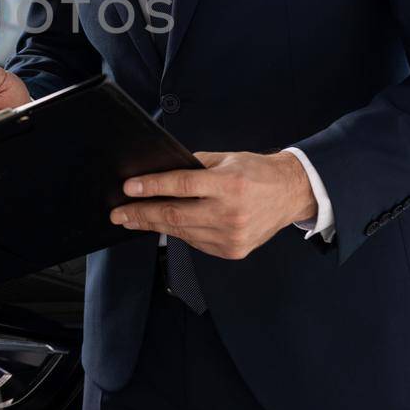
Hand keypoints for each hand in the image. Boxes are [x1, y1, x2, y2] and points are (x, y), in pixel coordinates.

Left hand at [109, 151, 317, 260]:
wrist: (291, 194)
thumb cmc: (257, 173)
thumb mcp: (227, 159)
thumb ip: (195, 166)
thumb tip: (160, 175)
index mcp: (230, 184)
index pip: (182, 185)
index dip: (152, 187)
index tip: (129, 188)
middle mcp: (231, 212)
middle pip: (175, 215)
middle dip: (141, 214)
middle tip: (118, 213)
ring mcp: (232, 235)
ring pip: (182, 231)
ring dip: (154, 225)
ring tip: (132, 219)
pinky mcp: (232, 250)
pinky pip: (195, 242)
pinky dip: (178, 232)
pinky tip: (164, 226)